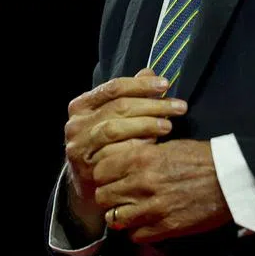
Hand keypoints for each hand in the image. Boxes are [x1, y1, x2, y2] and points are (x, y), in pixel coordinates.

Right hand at [63, 68, 188, 231]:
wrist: (91, 183)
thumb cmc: (108, 143)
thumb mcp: (115, 116)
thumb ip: (131, 94)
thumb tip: (150, 72)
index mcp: (81, 105)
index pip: (114, 87)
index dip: (141, 84)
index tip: (165, 85)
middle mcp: (76, 124)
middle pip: (119, 107)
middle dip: (152, 105)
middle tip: (179, 107)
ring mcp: (79, 146)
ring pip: (115, 129)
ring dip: (146, 125)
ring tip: (169, 125)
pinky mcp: (86, 168)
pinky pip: (115, 153)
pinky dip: (136, 146)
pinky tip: (154, 145)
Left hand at [92, 139, 232, 243]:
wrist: (230, 177)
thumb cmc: (203, 158)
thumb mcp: (169, 146)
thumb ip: (142, 155)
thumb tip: (123, 163)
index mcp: (142, 158)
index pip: (101, 170)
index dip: (104, 175)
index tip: (110, 177)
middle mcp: (142, 183)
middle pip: (103, 196)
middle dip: (109, 196)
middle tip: (119, 196)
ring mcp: (153, 208)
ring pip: (115, 219)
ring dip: (120, 215)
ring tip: (130, 211)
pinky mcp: (165, 227)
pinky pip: (135, 235)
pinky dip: (137, 231)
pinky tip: (145, 223)